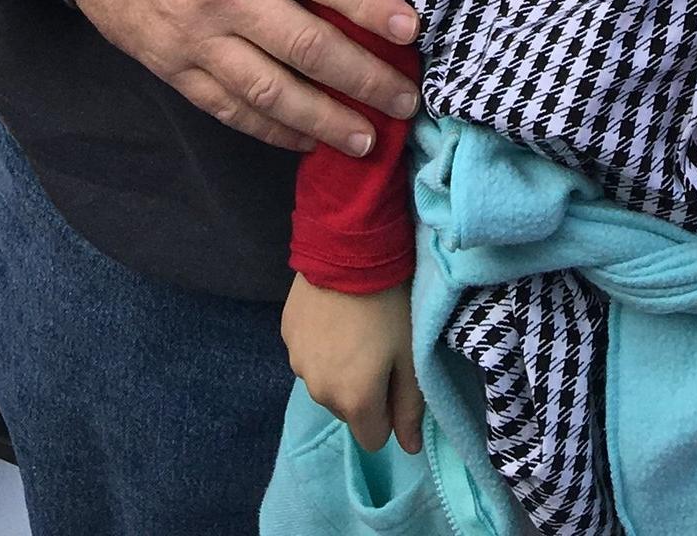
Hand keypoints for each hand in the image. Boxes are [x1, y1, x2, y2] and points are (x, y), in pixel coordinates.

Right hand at [71, 0, 418, 158]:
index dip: (371, 7)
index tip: (411, 31)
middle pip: (307, 46)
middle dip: (363, 79)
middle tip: (405, 100)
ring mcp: (195, 37)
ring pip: (271, 93)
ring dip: (325, 121)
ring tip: (367, 139)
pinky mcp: (172, 67)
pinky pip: (230, 109)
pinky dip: (272, 130)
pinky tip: (306, 140)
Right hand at [283, 276, 422, 455]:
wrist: (348, 249)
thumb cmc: (389, 304)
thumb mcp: (410, 355)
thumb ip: (410, 407)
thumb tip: (409, 447)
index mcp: (354, 401)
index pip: (372, 439)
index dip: (387, 414)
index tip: (393, 378)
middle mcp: (319, 391)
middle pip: (347, 410)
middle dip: (362, 390)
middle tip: (376, 347)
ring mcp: (297, 363)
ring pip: (325, 383)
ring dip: (338, 369)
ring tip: (353, 328)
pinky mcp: (286, 335)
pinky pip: (308, 356)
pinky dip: (320, 345)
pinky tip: (333, 315)